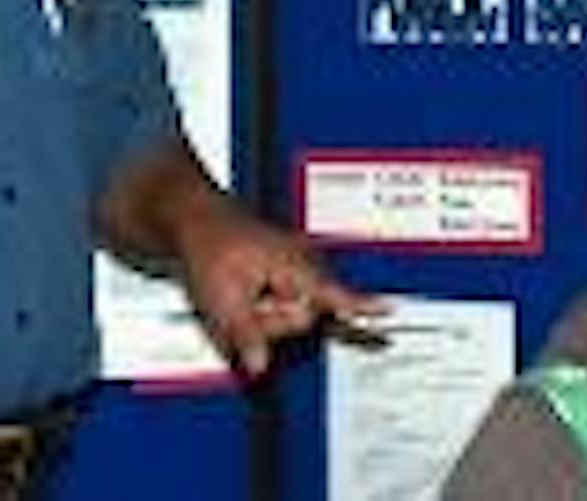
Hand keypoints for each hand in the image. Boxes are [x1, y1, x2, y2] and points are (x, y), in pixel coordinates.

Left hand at [175, 200, 382, 377]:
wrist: (196, 219)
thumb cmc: (209, 247)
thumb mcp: (221, 297)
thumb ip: (245, 333)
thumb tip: (261, 367)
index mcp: (292, 264)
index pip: (332, 293)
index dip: (362, 306)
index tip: (390, 310)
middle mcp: (302, 264)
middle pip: (303, 318)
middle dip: (272, 321)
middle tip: (243, 301)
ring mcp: (296, 266)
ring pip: (292, 314)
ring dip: (266, 315)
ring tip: (240, 292)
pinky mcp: (288, 272)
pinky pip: (289, 303)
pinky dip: (270, 308)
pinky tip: (257, 299)